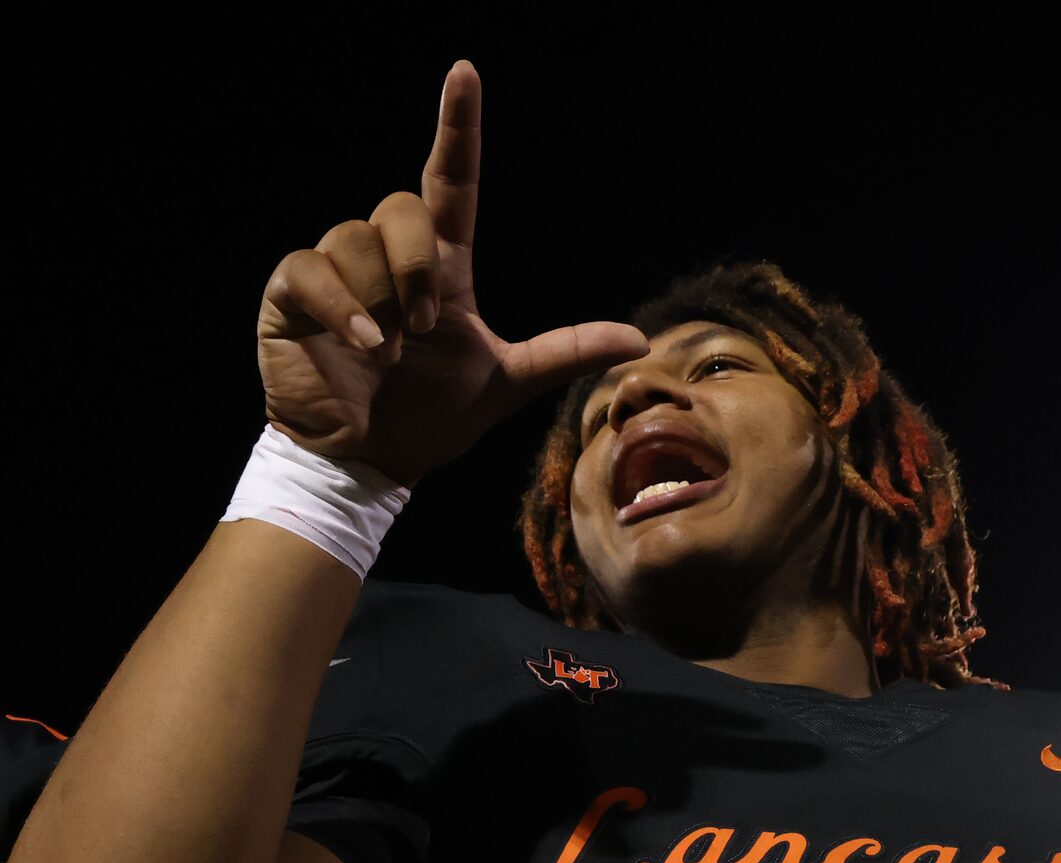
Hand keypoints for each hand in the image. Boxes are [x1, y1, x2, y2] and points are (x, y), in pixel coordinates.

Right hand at [257, 60, 645, 484]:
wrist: (370, 461)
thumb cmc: (430, 418)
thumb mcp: (505, 384)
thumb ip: (564, 354)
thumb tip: (638, 338)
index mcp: (438, 269)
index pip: (449, 183)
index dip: (457, 128)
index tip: (465, 74)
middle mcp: (386, 258)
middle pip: (401, 211)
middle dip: (416, 268)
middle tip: (421, 328)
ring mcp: (337, 271)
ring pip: (355, 238)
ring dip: (379, 298)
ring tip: (384, 349)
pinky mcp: (292, 292)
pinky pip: (313, 268)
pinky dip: (342, 306)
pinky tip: (358, 343)